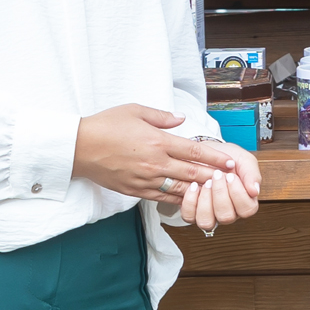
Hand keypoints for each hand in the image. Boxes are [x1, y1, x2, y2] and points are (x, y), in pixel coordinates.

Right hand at [74, 104, 233, 204]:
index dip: (214, 158)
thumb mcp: (135, 111)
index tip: (229, 161)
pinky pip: (163, 197)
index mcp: (157, 142)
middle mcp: (155, 163)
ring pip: (180, 188)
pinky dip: (178, 199)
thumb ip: (161, 116)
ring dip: (199, 190)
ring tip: (215, 191)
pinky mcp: (136, 191)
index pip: (194, 151)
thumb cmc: (105, 126)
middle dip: (214, 177)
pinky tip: (189, 199)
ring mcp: (146, 179)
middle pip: (192, 173)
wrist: (79, 148)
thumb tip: (181, 119)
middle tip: (231, 180)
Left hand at [178, 151, 261, 232]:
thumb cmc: (228, 158)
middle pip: (226, 217)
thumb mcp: (245, 160)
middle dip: (220, 194)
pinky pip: (189, 216)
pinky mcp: (192, 211)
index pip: (247, 210)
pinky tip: (194, 186)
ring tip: (206, 183)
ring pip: (206, 222)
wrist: (207, 152)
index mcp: (244, 202)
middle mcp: (228, 212)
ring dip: (205, 201)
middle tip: (218, 175)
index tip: (232, 176)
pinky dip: (190, 201)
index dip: (239, 194)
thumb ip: (252, 174)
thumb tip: (255, 191)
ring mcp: (209, 214)